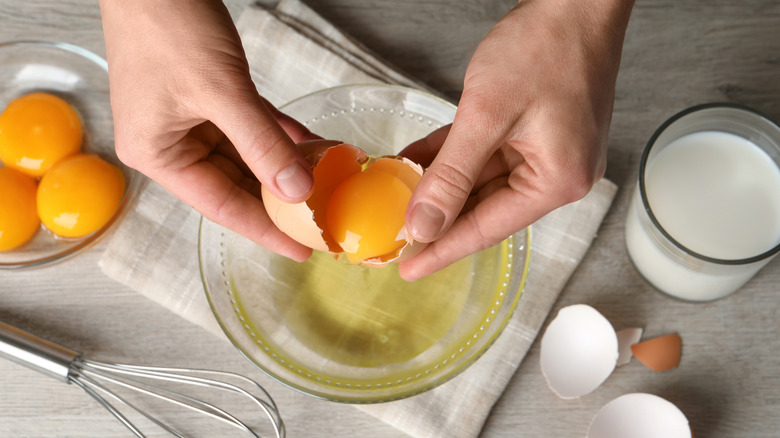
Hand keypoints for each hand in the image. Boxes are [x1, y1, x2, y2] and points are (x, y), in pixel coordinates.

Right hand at [99, 0, 318, 260]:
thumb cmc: (167, 25)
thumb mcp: (220, 91)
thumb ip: (261, 144)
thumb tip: (297, 191)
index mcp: (159, 155)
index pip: (222, 206)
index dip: (266, 230)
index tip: (303, 249)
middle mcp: (172, 144)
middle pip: (236, 185)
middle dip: (281, 199)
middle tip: (325, 219)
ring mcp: (190, 121)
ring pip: (247, 157)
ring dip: (286, 166)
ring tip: (329, 182)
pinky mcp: (208, 98)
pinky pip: (251, 127)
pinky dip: (280, 136)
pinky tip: (312, 146)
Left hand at [398, 0, 633, 280]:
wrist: (575, 0)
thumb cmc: (546, 47)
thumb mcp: (486, 115)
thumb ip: (451, 175)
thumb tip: (424, 224)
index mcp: (556, 181)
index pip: (487, 228)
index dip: (443, 249)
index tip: (408, 268)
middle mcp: (557, 174)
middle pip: (484, 208)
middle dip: (437, 217)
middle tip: (394, 236)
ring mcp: (546, 153)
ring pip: (480, 181)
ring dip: (439, 185)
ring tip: (397, 198)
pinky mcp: (535, 132)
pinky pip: (485, 155)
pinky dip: (453, 158)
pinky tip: (417, 163)